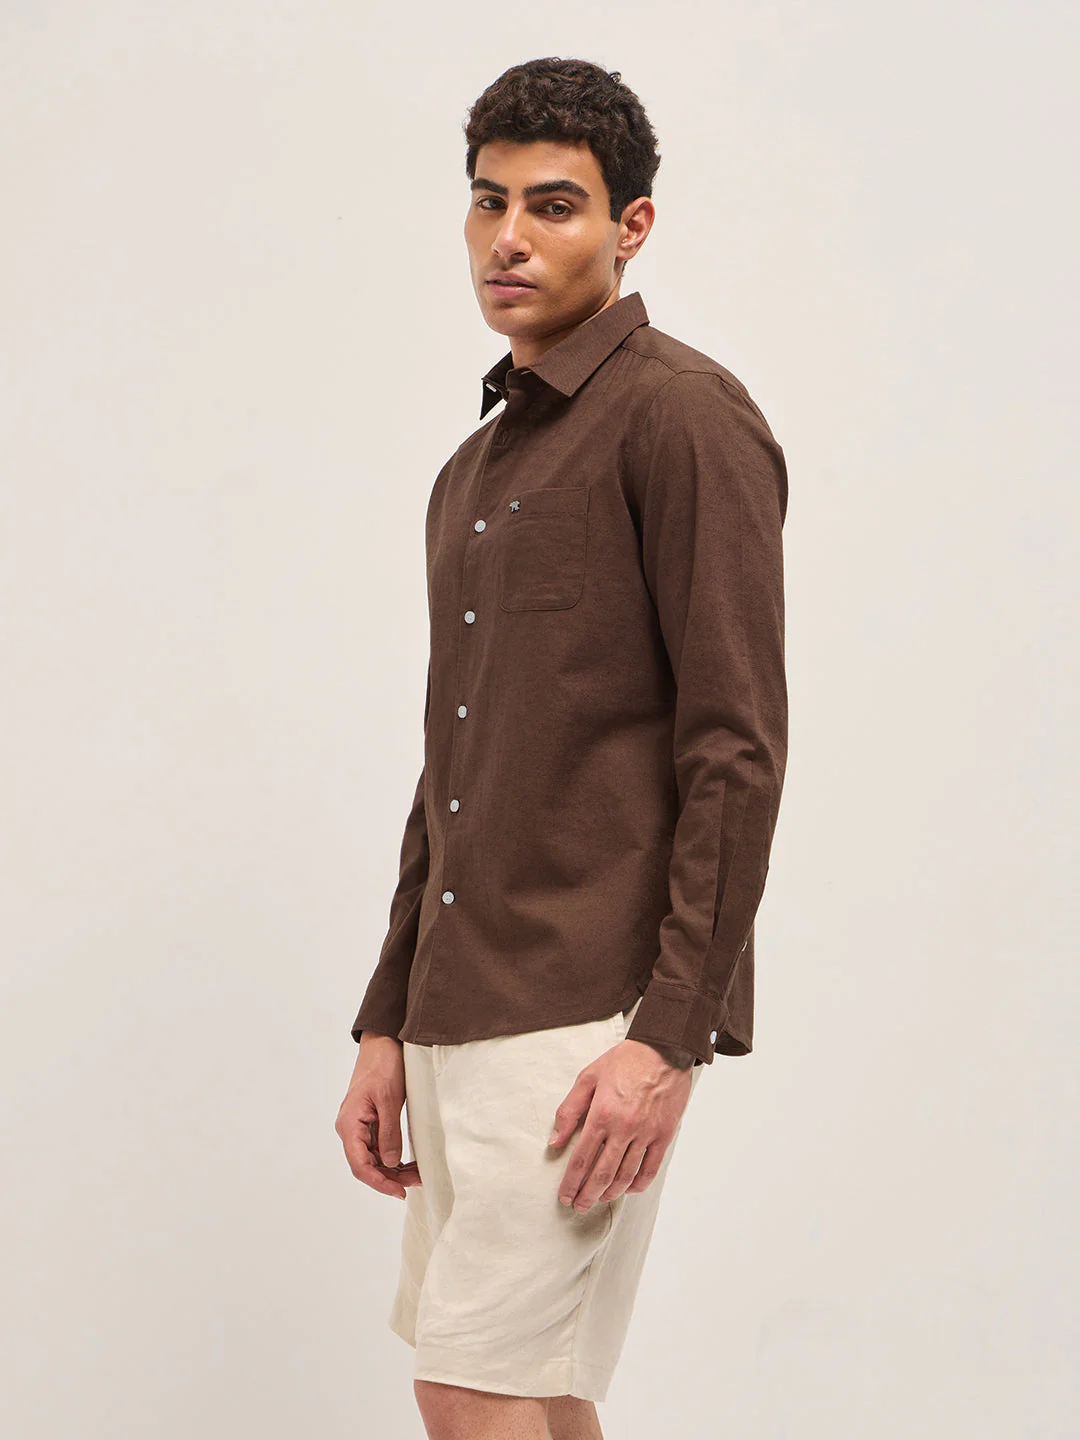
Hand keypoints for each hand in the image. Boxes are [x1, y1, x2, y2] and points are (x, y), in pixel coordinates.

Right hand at [335, 1034, 422, 1199]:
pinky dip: (394, 1157)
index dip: (379, 1183)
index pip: (360, 1165)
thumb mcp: (389, 1099)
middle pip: (367, 1166)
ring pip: (374, 1159)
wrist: (382, 1042)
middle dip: (391, 1178)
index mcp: (349, 1124)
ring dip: (394, 1169)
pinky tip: (410, 1162)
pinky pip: (379, 1147)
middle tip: (418, 1181)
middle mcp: (350, 1129)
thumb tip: (391, 1163)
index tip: (399, 1191)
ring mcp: (359, 1127)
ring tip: (419, 1174)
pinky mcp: (370, 1123)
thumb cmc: (383, 1065)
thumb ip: (389, 1132)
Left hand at [547, 1036, 694, 1212]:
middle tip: (578, 1206)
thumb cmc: (624, 1061)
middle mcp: (623, 1128)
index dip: (571, 1182)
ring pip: (625, 1176)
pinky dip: (638, 1184)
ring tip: (599, 1200)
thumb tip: (554, 1141)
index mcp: (601, 1114)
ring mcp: (646, 1133)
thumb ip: (569, 1110)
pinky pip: (650, 1169)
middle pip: (602, 1174)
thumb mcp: (588, 1077)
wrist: (663, 1049)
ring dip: (610, 1193)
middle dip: (587, 1195)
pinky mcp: (664, 1135)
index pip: (581, 1159)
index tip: (564, 1196)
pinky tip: (627, 1189)